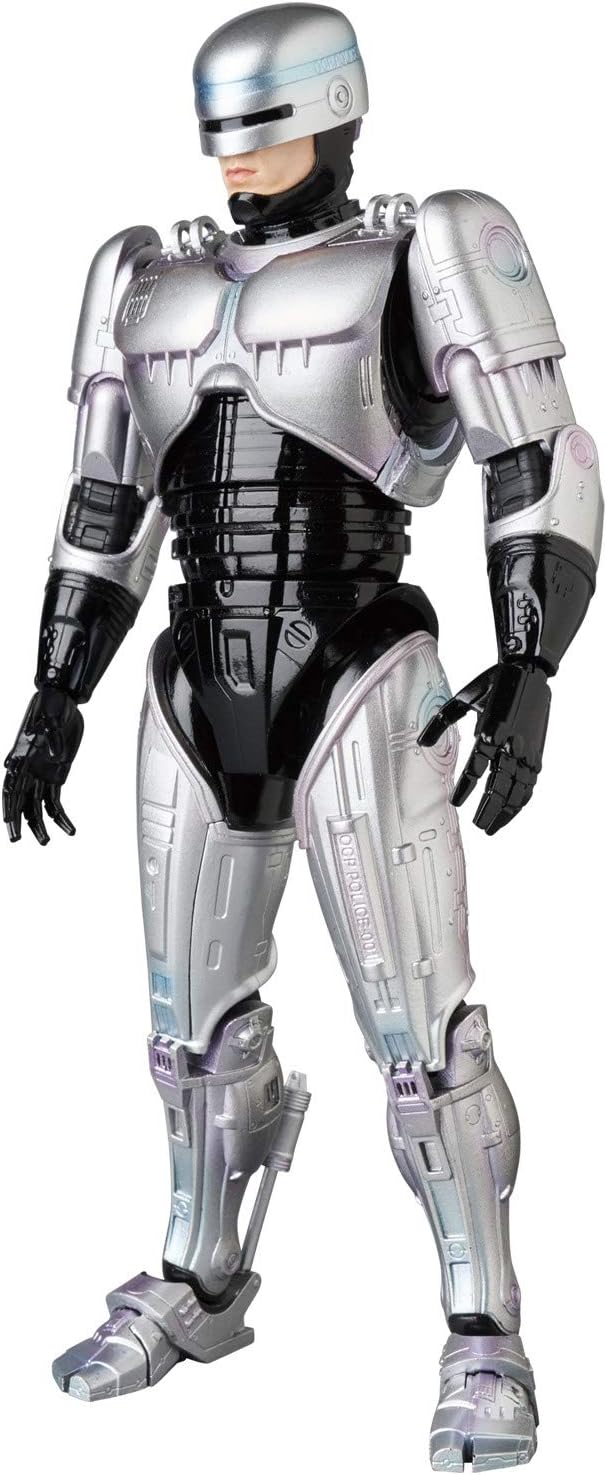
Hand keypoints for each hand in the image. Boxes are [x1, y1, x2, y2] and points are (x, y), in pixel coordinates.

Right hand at [3, 687, 83, 843]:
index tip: (8, 821)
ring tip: (45, 841)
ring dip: (40, 824)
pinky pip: (55, 800)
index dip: (8, 805)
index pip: (10, 786)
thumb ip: (53, 737)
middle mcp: (28, 768)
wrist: (63, 699)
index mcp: (21, 755)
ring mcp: (41, 773)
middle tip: (17, 840)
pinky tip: (69, 828)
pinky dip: (61, 816)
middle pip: (20, 800)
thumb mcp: (51, 716)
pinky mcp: (57, 774)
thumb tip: (56, 758)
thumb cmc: (51, 704)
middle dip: (18, 821)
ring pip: (36, 805)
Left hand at [419, 661, 550, 835]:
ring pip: (517, 789)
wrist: (528, 670)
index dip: (465, 788)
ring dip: (506, 810)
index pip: (476, 768)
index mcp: (489, 730)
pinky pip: (530, 782)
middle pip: (499, 786)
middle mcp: (510, 744)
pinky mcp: (536, 751)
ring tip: (493, 826)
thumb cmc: (494, 683)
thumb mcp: (462, 699)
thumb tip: (422, 742)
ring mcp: (526, 749)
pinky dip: (522, 799)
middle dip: (488, 809)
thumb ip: (440, 723)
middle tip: (478, 825)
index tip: (456, 802)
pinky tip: (514, 809)